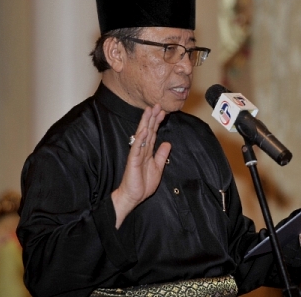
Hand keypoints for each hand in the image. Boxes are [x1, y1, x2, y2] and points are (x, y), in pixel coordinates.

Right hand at [112, 104, 171, 227]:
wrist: (133, 196)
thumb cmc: (142, 184)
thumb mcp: (158, 167)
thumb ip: (161, 155)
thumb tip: (167, 143)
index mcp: (147, 151)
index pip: (153, 133)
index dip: (157, 122)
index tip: (163, 112)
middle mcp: (141, 150)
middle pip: (147, 130)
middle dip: (152, 117)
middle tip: (157, 105)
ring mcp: (136, 154)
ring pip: (142, 135)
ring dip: (146, 123)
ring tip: (150, 111)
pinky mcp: (133, 160)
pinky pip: (137, 147)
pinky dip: (140, 138)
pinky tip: (143, 129)